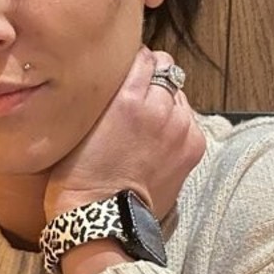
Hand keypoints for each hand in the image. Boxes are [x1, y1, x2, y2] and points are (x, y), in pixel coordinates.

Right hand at [43, 47, 205, 221]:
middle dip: (152, 80)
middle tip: (135, 101)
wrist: (102, 218)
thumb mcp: (82, 120)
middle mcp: (159, 106)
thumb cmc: (79, 173)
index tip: (125, 73)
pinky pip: (189, 120)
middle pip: (166, 70)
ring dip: (166, 103)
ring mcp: (180, 127)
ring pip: (179, 95)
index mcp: (127, 96)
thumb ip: (108, 91)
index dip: (133, 63)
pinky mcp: (193, 146)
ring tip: (146, 127)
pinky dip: (178, 125)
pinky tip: (158, 142)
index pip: (143, 56)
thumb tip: (124, 71)